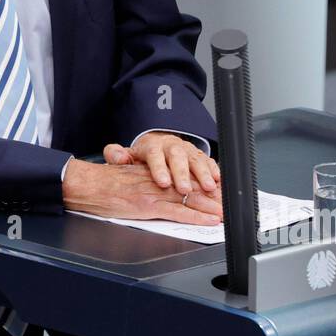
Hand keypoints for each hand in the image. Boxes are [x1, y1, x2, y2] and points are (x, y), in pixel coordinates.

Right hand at [62, 159, 222, 225]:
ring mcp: (154, 193)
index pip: (185, 178)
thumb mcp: (128, 175)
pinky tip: (208, 220)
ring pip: (189, 199)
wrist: (87, 185)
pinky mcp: (148, 206)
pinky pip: (177, 212)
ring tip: (227, 213)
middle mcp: (157, 181)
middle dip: (214, 197)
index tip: (220, 191)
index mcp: (154, 173)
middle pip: (192, 188)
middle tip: (231, 203)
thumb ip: (144, 179)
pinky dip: (195, 217)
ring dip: (211, 207)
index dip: (204, 185)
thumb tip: (159, 188)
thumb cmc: (104, 183)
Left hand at [102, 132, 219, 196]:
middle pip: (177, 158)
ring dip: (203, 174)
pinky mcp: (199, 156)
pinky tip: (219, 181)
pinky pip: (209, 162)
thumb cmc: (144, 156)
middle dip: (183, 174)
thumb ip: (117, 155)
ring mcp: (187, 150)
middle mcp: (171, 146)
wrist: (159, 145)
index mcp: (152, 146)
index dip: (159, 169)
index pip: (154, 156)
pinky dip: (214, 171)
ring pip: (196, 159)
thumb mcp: (128, 155)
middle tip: (184, 189)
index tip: (162, 182)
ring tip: (208, 187)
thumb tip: (117, 157)